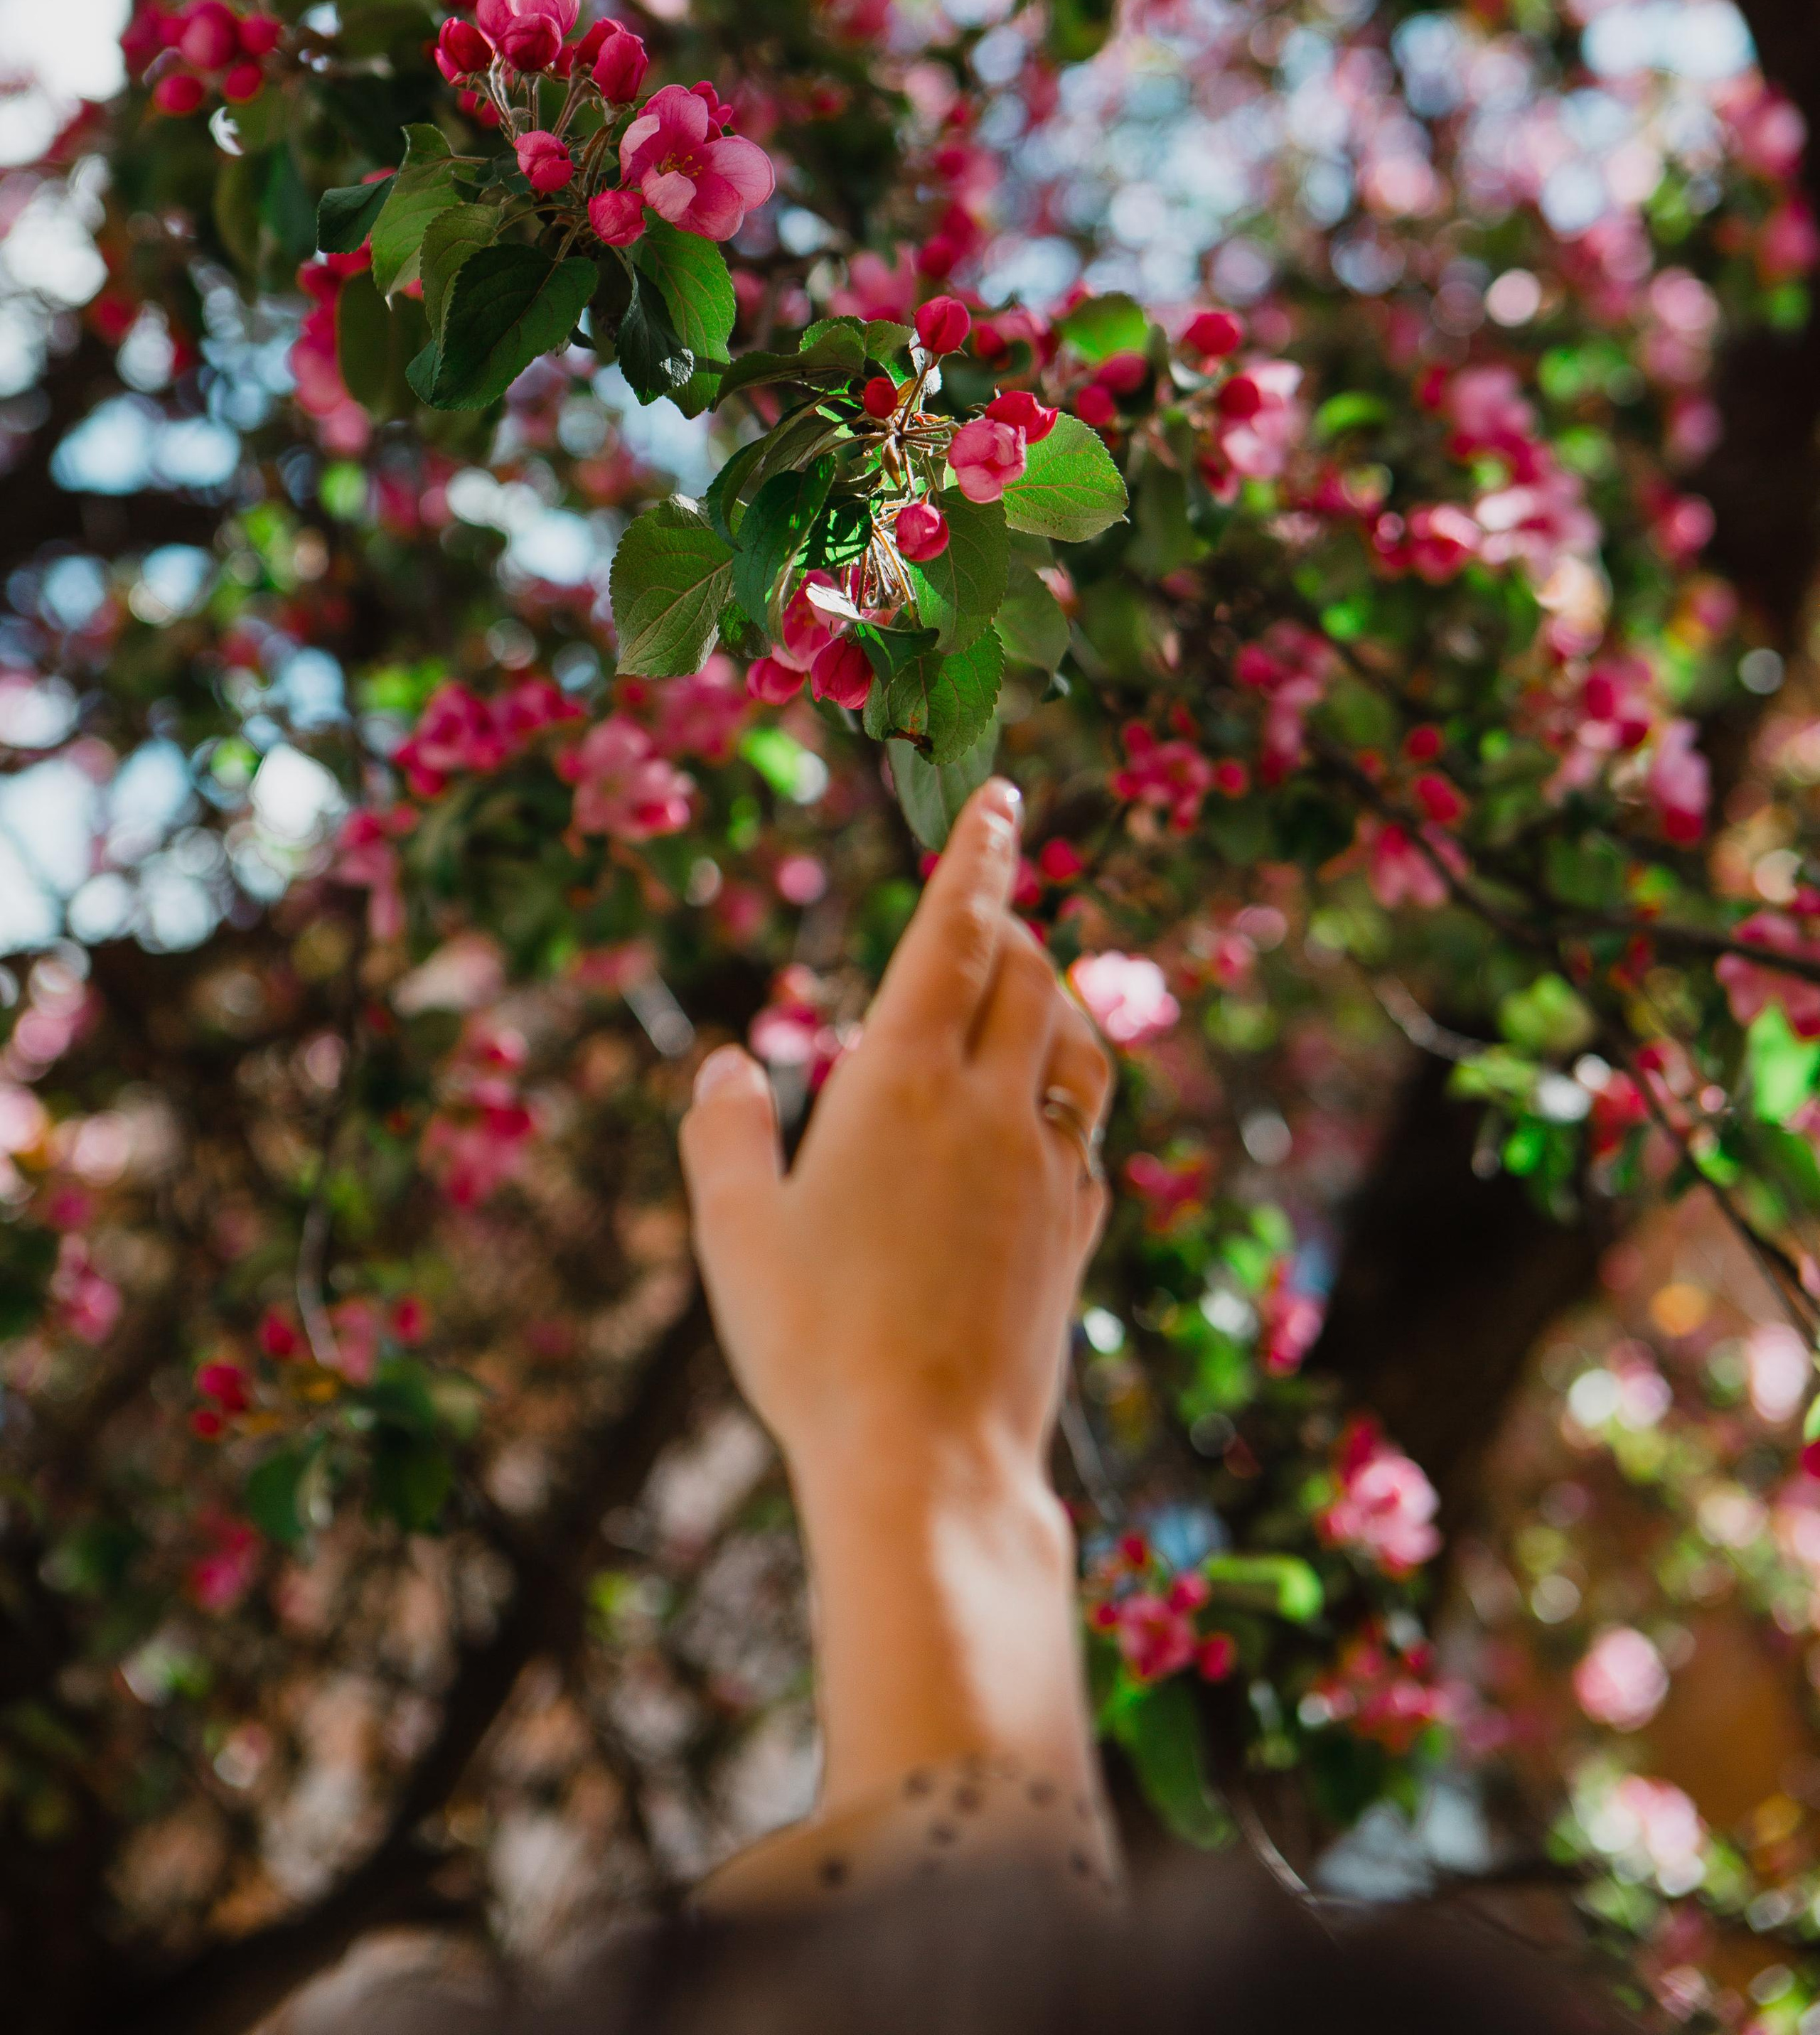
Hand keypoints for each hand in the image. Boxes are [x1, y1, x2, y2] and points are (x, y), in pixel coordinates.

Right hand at [680, 776, 1110, 1498]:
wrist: (930, 1463)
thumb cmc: (814, 1347)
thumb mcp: (736, 1235)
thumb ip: (725, 1135)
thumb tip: (725, 1065)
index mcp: (903, 1081)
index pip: (956, 931)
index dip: (977, 853)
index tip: (998, 792)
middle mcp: (991, 1106)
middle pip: (1027, 970)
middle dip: (1008, 920)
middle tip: (985, 904)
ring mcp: (1047, 1167)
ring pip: (1075, 1039)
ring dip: (1050, 995)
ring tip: (1021, 988)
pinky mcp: (1077, 1228)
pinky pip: (1089, 1124)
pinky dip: (1069, 1085)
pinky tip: (1040, 1110)